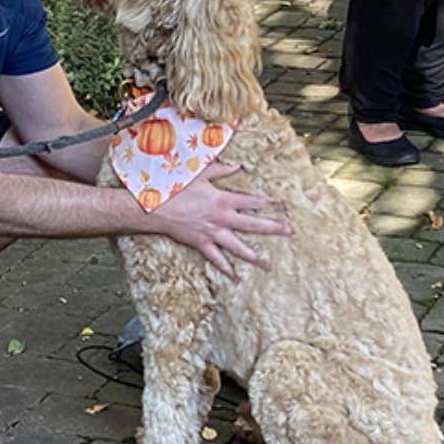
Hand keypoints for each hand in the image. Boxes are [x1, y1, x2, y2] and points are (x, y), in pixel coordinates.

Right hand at [150, 160, 290, 278]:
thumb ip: (221, 170)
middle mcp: (222, 218)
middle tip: (288, 232)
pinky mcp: (202, 244)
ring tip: (268, 264)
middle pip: (253, 225)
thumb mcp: (199, 174)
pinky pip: (217, 259)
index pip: (253, 201)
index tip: (283, 206)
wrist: (155, 208)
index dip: (270, 203)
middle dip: (272, 228)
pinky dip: (227, 269)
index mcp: (224, 199)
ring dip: (254, 256)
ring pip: (238, 247)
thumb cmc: (176, 188)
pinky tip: (236, 278)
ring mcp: (213, 233)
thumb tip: (238, 166)